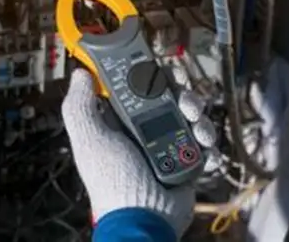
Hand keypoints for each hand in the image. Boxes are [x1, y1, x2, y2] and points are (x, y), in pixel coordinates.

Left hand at [62, 69, 199, 236]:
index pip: (140, 86)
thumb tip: (81, 74)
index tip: (161, 70)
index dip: (152, 74)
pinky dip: (208, 142)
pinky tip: (205, 149)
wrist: (144, 218)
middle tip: (187, 103)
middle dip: (183, 95)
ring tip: (198, 130)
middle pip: (172, 96)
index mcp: (122, 121)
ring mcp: (170, 145)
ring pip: (191, 116)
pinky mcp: (189, 161)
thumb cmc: (114, 181)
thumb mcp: (90, 140)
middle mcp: (146, 129)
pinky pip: (204, 141)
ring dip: (199, 118)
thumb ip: (80, 106)